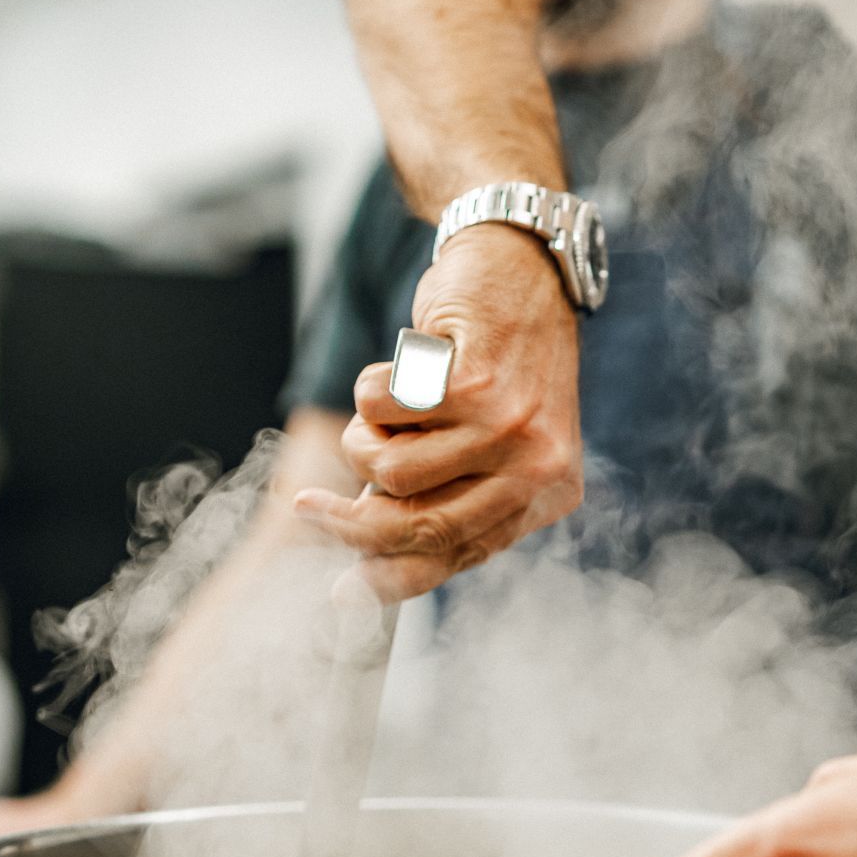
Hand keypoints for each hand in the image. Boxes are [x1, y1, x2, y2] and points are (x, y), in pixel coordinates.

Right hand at [295, 223, 582, 599]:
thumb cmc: (496, 357)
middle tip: (309, 508)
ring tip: (386, 406)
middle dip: (350, 524)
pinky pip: (382, 412)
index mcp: (547, 493)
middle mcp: (539, 467)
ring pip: (390, 471)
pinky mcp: (474, 382)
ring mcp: (510, 426)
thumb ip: (443, 496)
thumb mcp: (488, 438)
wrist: (521, 263)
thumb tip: (359, 570)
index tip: (340, 593)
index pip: (459, 556)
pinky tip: (404, 360)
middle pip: (420, 527)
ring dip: (364, 437)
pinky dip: (372, 387)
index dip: (391, 579)